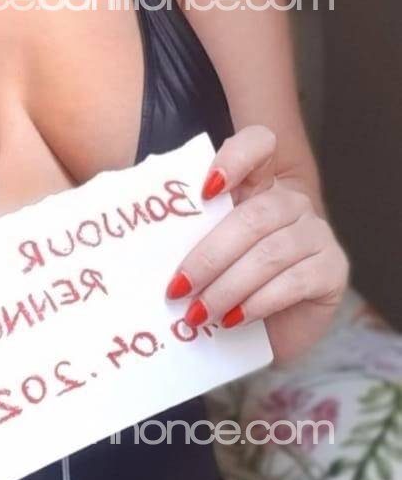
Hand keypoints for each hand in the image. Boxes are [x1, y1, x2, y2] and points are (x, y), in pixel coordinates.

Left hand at [165, 125, 349, 362]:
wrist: (263, 335)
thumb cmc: (226, 288)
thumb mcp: (204, 253)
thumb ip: (188, 232)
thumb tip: (145, 232)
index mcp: (259, 184)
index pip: (260, 144)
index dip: (236, 157)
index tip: (205, 189)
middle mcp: (292, 202)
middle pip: (253, 215)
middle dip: (209, 255)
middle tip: (178, 288)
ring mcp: (317, 234)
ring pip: (270, 252)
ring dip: (227, 287)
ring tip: (198, 314)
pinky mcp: (334, 269)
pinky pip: (293, 281)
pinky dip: (257, 302)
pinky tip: (233, 319)